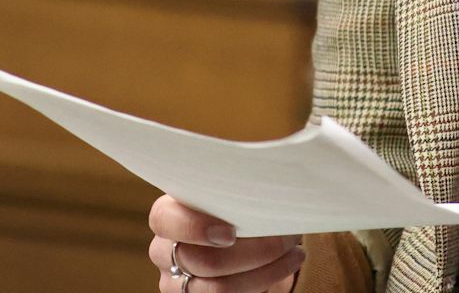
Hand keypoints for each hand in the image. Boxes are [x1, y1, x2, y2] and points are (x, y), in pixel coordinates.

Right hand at [148, 195, 304, 292]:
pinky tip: (284, 267)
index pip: (163, 219)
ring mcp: (176, 283)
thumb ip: (238, 186)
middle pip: (204, 261)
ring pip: (219, 288)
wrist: (243, 238)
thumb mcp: (233, 192)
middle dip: (257, 250)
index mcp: (167, 215)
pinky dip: (262, 284)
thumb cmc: (238, 206)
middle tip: (290, 236)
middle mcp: (165, 251)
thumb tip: (271, 178)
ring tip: (295, 254)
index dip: (194, 227)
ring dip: (265, 271)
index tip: (231, 232)